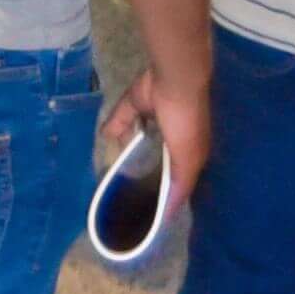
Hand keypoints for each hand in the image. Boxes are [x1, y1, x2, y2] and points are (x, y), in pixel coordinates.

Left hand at [105, 67, 212, 199]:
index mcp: (189, 148)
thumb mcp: (188, 159)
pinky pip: (123, 118)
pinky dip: (114, 126)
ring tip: (116, 167)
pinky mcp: (136, 103)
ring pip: (140, 137)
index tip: (152, 207)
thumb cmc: (186, 122)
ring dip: (130, 147)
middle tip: (128, 190)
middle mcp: (173, 133)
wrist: (174, 79)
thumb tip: (169, 214)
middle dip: (146, 170)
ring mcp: (154, 116)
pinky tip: (104, 136)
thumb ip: (179, 184)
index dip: (167, 189)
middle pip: (157, 156)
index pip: (178, 174)